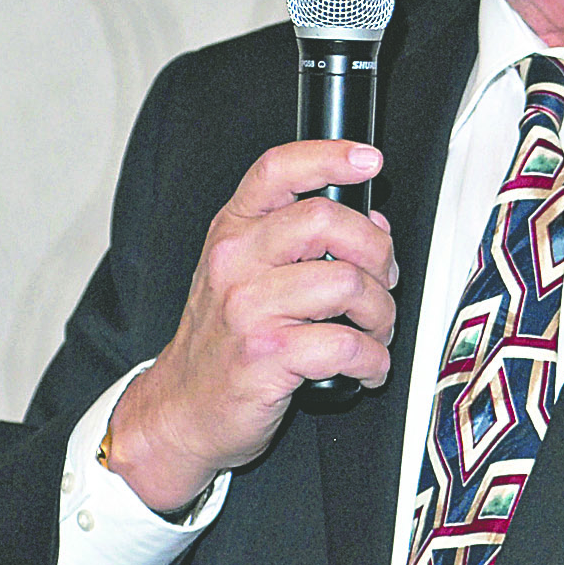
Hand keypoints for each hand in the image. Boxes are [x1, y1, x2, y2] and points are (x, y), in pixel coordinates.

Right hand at [103, 139, 397, 510]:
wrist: (181, 408)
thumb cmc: (223, 340)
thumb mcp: (246, 274)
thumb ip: (300, 241)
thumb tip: (371, 223)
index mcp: (234, 231)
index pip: (278, 170)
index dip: (330, 156)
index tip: (369, 160)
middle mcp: (236, 261)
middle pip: (328, 220)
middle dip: (377, 252)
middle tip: (381, 281)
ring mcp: (248, 308)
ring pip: (347, 283)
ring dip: (381, 313)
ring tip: (374, 332)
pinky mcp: (266, 356)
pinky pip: (347, 345)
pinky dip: (373, 361)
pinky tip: (366, 368)